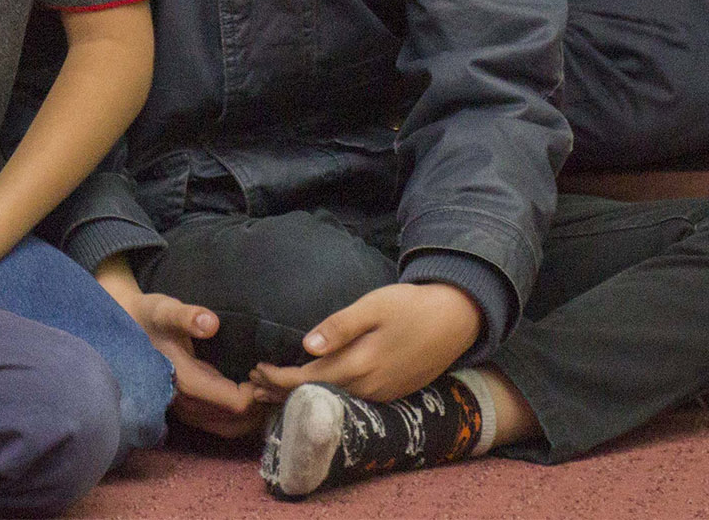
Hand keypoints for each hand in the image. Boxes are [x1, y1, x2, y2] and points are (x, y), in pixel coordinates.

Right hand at [118, 288, 268, 436]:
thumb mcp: (165, 310)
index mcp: (186, 383)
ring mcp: (186, 411)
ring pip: (229, 428)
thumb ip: (186, 316)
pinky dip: (240, 417)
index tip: (262, 369)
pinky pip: (220, 424)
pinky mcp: (188, 410)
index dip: (257, 391)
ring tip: (263, 389)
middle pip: (236, 423)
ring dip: (251, 415)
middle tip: (269, 383)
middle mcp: (186, 404)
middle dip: (259, 407)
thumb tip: (210, 323)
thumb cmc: (149, 316)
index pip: (235, 404)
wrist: (124, 326)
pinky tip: (249, 396)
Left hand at [251, 281, 480, 403]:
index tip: (254, 369)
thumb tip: (305, 346)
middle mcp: (368, 388)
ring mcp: (381, 395)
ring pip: (331, 402)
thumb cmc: (410, 306)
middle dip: (280, 391)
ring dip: (300, 396)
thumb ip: (339, 327)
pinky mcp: (391, 394)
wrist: (456, 319)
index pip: (306, 380)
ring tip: (271, 390)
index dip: (277, 378)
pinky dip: (324, 397)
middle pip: (315, 396)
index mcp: (359, 366)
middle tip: (252, 382)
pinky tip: (312, 390)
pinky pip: (349, 402)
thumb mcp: (373, 307)